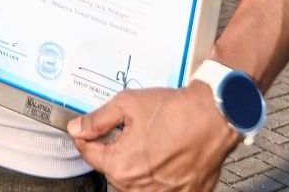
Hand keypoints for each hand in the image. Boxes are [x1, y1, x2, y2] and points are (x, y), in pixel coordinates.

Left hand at [67, 81, 237, 190]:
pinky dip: (160, 173)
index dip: (85, 137)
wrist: (212, 116)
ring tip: (153, 140)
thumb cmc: (174, 111)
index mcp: (121, 167)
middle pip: (114, 169)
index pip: (90, 155)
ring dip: (137, 163)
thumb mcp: (127, 104)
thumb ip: (97, 120)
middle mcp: (138, 188)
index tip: (85, 130)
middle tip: (131, 129)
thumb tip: (77, 128)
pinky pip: (161, 187)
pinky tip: (168, 154)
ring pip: (136, 180)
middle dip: (116, 149)